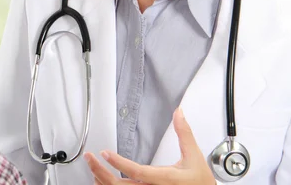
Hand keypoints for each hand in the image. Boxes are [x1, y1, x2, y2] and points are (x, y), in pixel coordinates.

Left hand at [84, 108, 215, 184]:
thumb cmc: (200, 183)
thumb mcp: (194, 157)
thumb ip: (184, 134)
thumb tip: (178, 113)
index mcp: (165, 179)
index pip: (137, 172)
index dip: (119, 163)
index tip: (105, 153)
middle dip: (101, 172)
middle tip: (90, 158)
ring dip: (102, 180)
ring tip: (92, 167)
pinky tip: (101, 180)